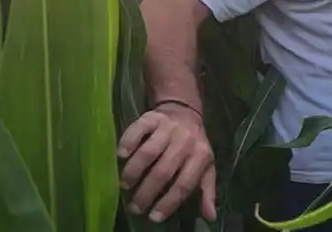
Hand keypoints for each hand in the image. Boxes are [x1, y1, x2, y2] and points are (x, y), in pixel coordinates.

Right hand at [117, 106, 216, 221]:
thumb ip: (206, 191)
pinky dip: (128, 142)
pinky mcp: (152, 117)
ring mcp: (168, 128)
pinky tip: (121, 156)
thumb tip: (210, 216)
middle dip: (147, 192)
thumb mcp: (205, 167)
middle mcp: (185, 141)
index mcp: (201, 156)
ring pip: (149, 152)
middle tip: (135, 207)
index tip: (154, 217)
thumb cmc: (193, 146)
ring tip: (125, 185)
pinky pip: (138, 129)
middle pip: (164, 171)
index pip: (184, 184)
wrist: (185, 113)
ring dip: (134, 171)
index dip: (169, 203)